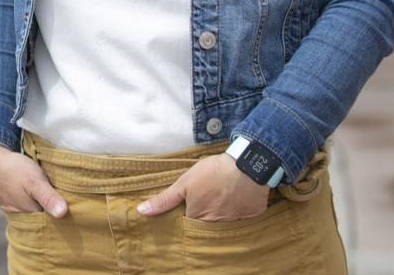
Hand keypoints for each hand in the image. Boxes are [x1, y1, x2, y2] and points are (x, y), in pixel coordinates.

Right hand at [0, 143, 67, 217]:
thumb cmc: (13, 169)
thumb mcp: (34, 180)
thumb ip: (48, 197)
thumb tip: (63, 214)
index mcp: (30, 214)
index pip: (52, 222)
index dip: (63, 215)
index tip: (74, 207)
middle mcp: (22, 216)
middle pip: (43, 216)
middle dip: (52, 209)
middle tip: (65, 196)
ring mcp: (13, 209)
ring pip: (33, 210)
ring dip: (41, 204)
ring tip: (51, 193)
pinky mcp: (7, 202)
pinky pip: (23, 204)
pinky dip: (30, 199)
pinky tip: (34, 191)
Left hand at [136, 154, 269, 221]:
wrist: (247, 165)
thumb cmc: (213, 173)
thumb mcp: (184, 183)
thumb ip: (164, 200)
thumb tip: (141, 211)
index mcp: (198, 219)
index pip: (187, 226)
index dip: (184, 216)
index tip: (185, 208)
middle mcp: (216, 226)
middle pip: (205, 227)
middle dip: (202, 218)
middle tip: (205, 201)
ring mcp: (235, 223)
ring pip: (223, 224)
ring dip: (220, 215)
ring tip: (220, 200)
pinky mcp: (251, 217)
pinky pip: (242, 219)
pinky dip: (239, 211)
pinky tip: (236, 200)